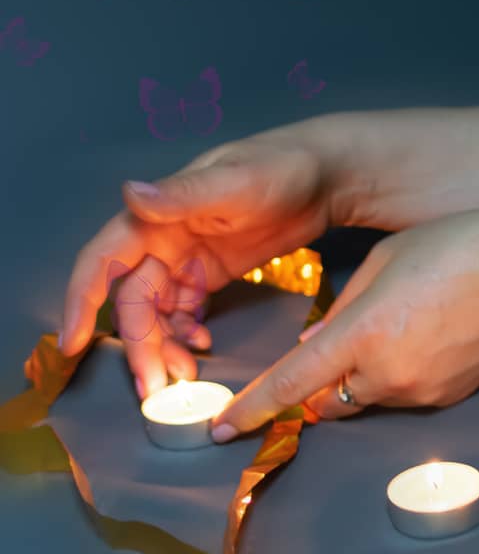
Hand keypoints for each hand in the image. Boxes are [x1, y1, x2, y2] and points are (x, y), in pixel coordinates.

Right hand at [57, 124, 338, 398]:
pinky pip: (184, 310)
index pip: (103, 259)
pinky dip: (185, 333)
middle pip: (133, 299)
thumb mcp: (235, 182)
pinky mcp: (212, 271)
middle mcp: (164, 236)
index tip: (73, 344)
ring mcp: (188, 256)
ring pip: (156, 311)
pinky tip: (201, 346)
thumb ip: (182, 195)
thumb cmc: (283, 166)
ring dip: (161, 345)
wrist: (330, 173)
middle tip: (156, 387)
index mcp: (159, 214)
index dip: (81, 300)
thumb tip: (129, 193)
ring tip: (183, 375)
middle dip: (138, 343)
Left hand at [207, 210, 478, 439]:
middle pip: (326, 397)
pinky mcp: (447, 398)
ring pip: (365, 396)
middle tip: (344, 337)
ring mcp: (420, 392)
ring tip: (400, 321)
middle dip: (318, 379)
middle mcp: (387, 373)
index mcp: (363, 332)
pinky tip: (427, 333)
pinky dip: (399, 373)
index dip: (252, 408)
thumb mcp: (384, 263)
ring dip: (362, 374)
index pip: (291, 382)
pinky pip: (403, 393)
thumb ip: (344, 309)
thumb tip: (319, 344)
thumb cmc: (454, 246)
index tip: (222, 429)